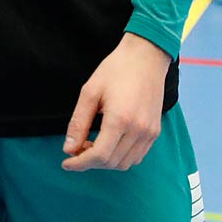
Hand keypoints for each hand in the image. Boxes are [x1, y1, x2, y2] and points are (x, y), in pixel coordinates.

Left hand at [60, 33, 171, 171]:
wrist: (146, 57)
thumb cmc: (115, 70)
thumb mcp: (89, 92)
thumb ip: (78, 123)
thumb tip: (68, 148)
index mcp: (120, 120)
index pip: (99, 155)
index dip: (80, 163)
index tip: (66, 163)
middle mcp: (138, 130)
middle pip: (111, 162)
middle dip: (90, 162)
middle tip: (76, 149)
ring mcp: (149, 133)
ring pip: (125, 163)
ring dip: (105, 161)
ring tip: (91, 145)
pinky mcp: (155, 132)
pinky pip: (137, 156)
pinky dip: (120, 157)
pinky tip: (108, 144)